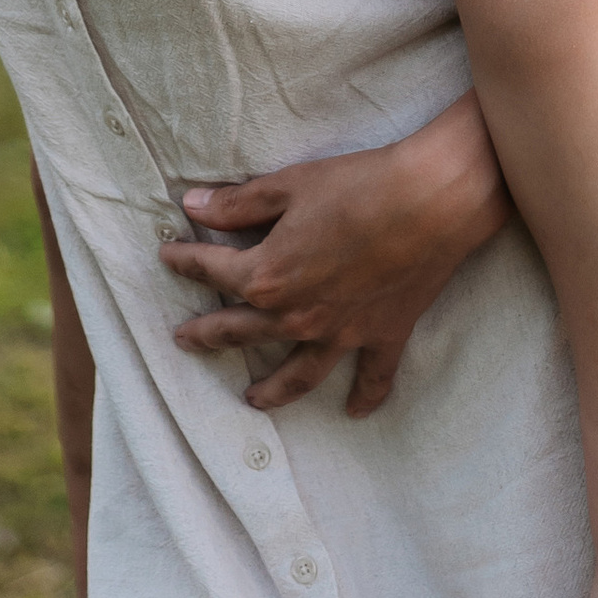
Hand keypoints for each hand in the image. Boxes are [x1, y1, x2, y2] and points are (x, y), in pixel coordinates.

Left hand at [161, 91, 511, 413]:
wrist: (430, 201)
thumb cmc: (359, 185)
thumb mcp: (289, 185)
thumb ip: (239, 203)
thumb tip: (193, 206)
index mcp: (267, 276)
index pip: (213, 270)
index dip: (187, 261)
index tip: (168, 257)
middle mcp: (297, 316)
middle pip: (242, 331)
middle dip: (208, 335)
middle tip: (185, 340)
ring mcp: (340, 333)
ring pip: (297, 374)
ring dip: (272, 391)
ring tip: (252, 400)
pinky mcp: (382, 335)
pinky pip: (371, 377)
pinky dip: (364, 397)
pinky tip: (354, 412)